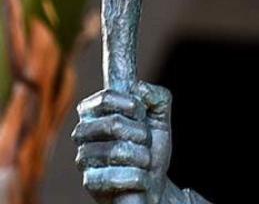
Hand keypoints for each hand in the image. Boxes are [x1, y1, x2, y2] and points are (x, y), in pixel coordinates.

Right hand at [73, 82, 173, 202]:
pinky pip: (116, 176)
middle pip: (113, 123)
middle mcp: (83, 133)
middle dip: (141, 133)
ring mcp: (84, 158)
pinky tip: (138, 178)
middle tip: (145, 141)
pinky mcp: (89, 182)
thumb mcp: (161, 115)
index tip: (141, 112)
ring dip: (142, 157)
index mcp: (96, 111)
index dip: (130, 103)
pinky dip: (138, 177)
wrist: (154, 182)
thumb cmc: (151, 146)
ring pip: (118, 151)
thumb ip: (156, 95)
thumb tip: (138, 88)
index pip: (105, 97)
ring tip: (143, 161)